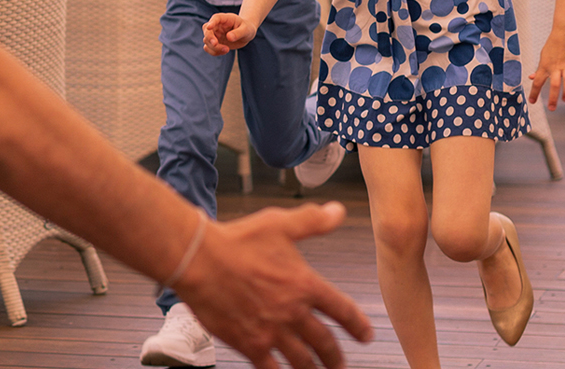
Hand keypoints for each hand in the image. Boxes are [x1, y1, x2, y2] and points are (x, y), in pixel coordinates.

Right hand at [175, 202, 372, 368]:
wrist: (198, 259)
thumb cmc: (237, 239)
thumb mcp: (279, 224)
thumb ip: (312, 221)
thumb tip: (339, 211)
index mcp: (305, 284)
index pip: (342, 310)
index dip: (357, 325)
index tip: (365, 335)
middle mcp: (293, 312)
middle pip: (325, 342)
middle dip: (335, 357)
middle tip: (340, 364)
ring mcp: (271, 331)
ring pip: (302, 361)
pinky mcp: (248, 344)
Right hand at [202, 12, 255, 55]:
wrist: (246, 34)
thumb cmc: (247, 28)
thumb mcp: (246, 29)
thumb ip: (238, 33)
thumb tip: (229, 37)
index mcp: (224, 19)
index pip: (215, 18)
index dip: (211, 22)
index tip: (209, 27)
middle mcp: (216, 26)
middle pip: (207, 30)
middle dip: (209, 38)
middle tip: (216, 44)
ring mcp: (214, 35)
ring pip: (206, 40)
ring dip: (214, 47)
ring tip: (227, 49)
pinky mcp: (215, 43)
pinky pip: (209, 48)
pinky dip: (214, 52)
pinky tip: (224, 51)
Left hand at [528, 25, 564, 108]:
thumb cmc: (553, 44)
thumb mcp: (544, 56)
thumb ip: (539, 69)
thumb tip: (531, 77)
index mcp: (544, 65)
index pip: (537, 82)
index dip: (534, 93)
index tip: (532, 102)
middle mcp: (555, 67)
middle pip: (553, 85)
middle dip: (552, 98)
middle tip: (552, 108)